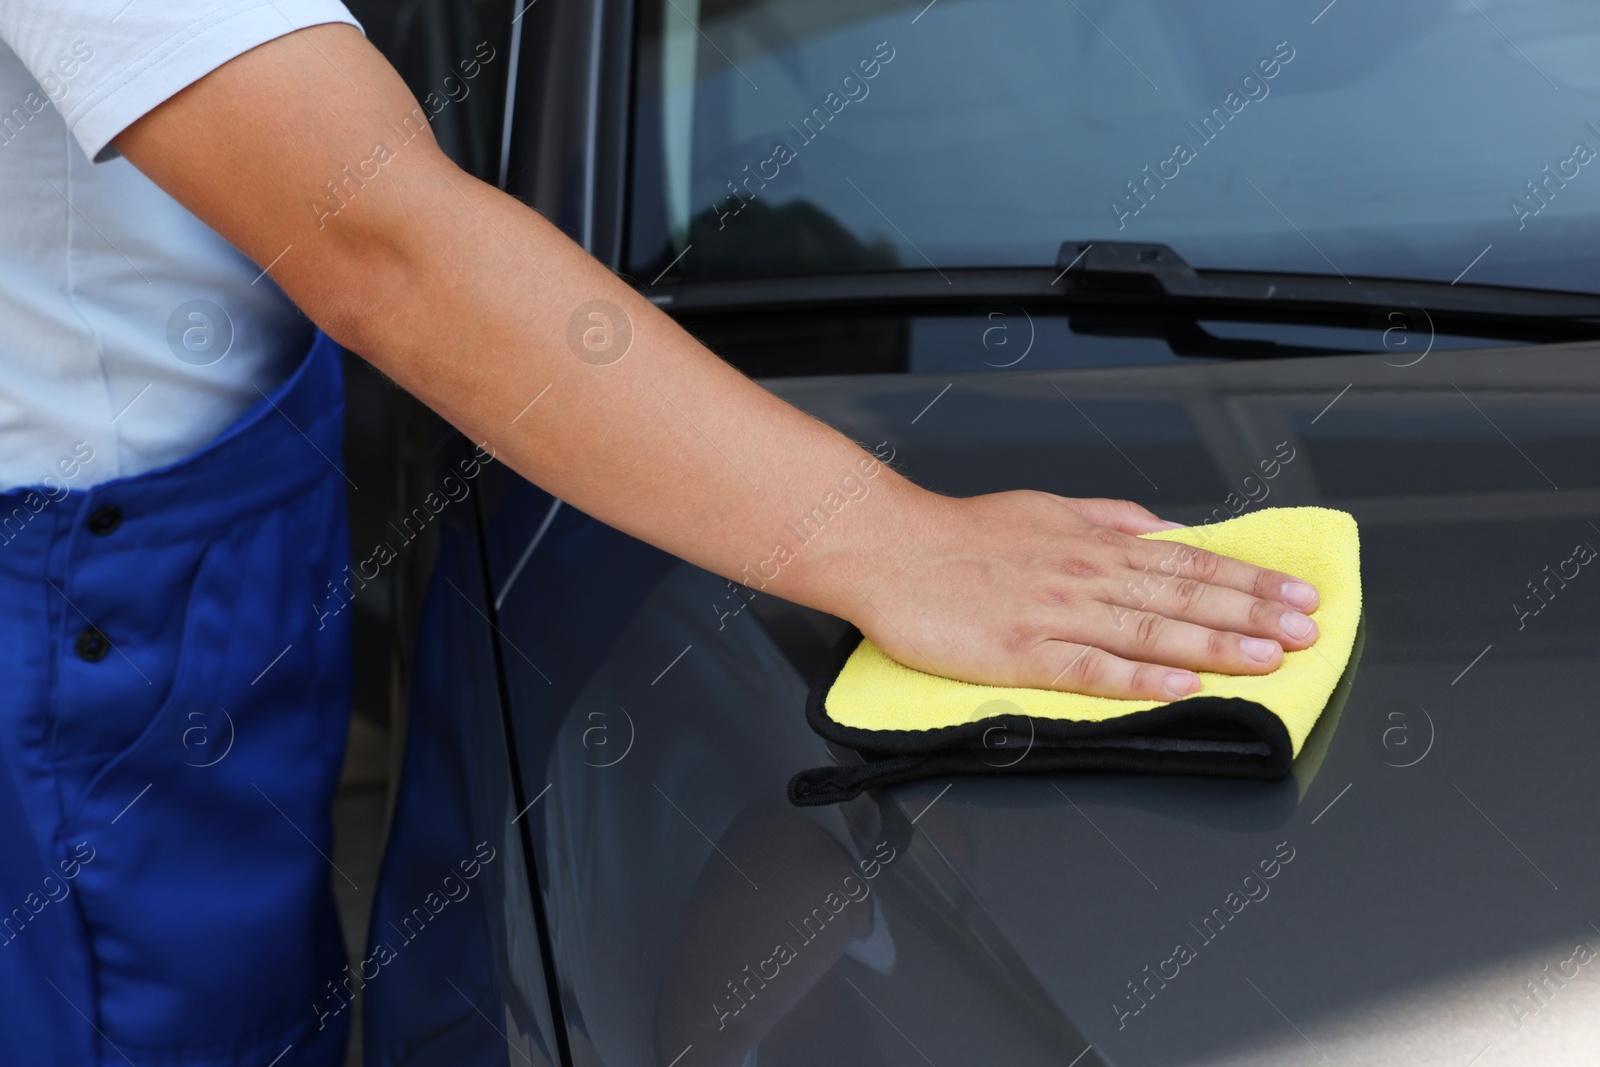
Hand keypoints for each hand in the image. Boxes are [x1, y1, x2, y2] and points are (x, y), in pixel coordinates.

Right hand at [847, 490, 1319, 699]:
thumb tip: (1162, 529)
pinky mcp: (1021, 652)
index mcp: (1093, 544)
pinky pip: (1091, 667)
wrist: (889, 549)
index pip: (1187, 562)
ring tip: (1269, 658)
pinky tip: (1181, 685)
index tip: (1297, 595)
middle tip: (1308, 631)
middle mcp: (1086, 576)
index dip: (1248, 580)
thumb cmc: (959, 533)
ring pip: (1150, 629)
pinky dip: (1141, 676)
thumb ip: (1106, 519)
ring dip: (1216, 645)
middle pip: (1183, 595)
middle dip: (1253, 613)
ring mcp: (1056, 615)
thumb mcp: (1044, 507)